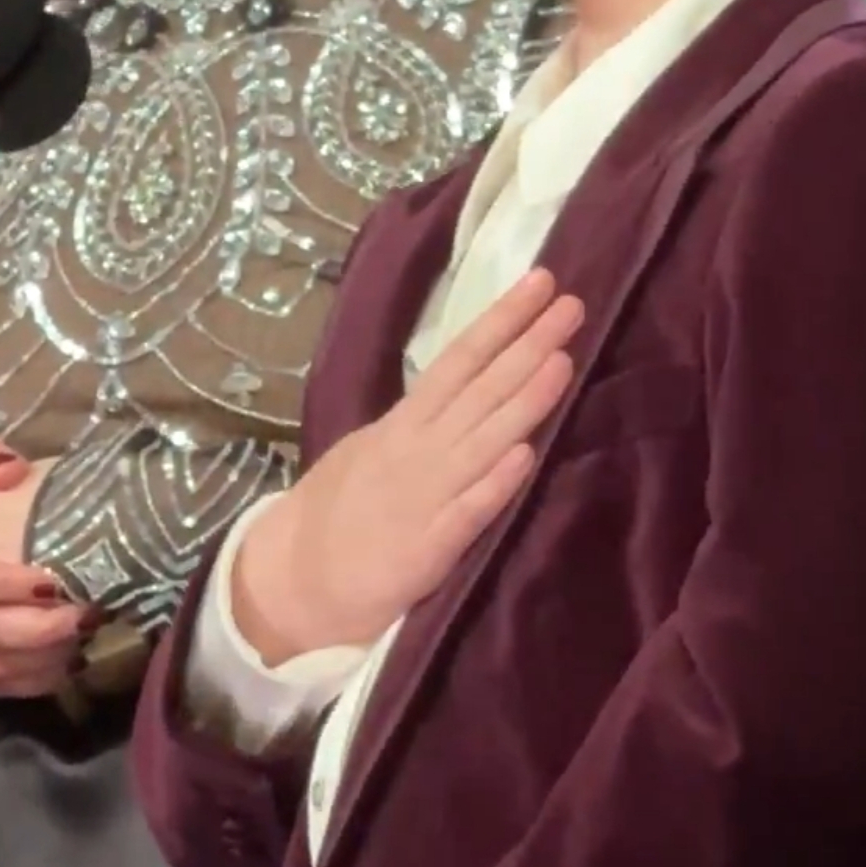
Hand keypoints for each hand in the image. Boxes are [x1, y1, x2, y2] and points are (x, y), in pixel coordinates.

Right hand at [232, 268, 582, 668]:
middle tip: (573, 304)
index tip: (541, 282)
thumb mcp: (370, 449)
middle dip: (528, 344)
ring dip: (524, 402)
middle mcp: (418, 450)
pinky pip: (467, 513)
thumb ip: (415, 424)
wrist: (292, 584)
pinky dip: (495, 484)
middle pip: (480, 390)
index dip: (501, 321)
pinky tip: (526, 457)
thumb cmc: (335, 514)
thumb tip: (458, 389)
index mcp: (403, 424)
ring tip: (563, 361)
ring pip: (484, 441)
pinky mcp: (428, 550)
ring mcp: (424, 497)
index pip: (460, 360)